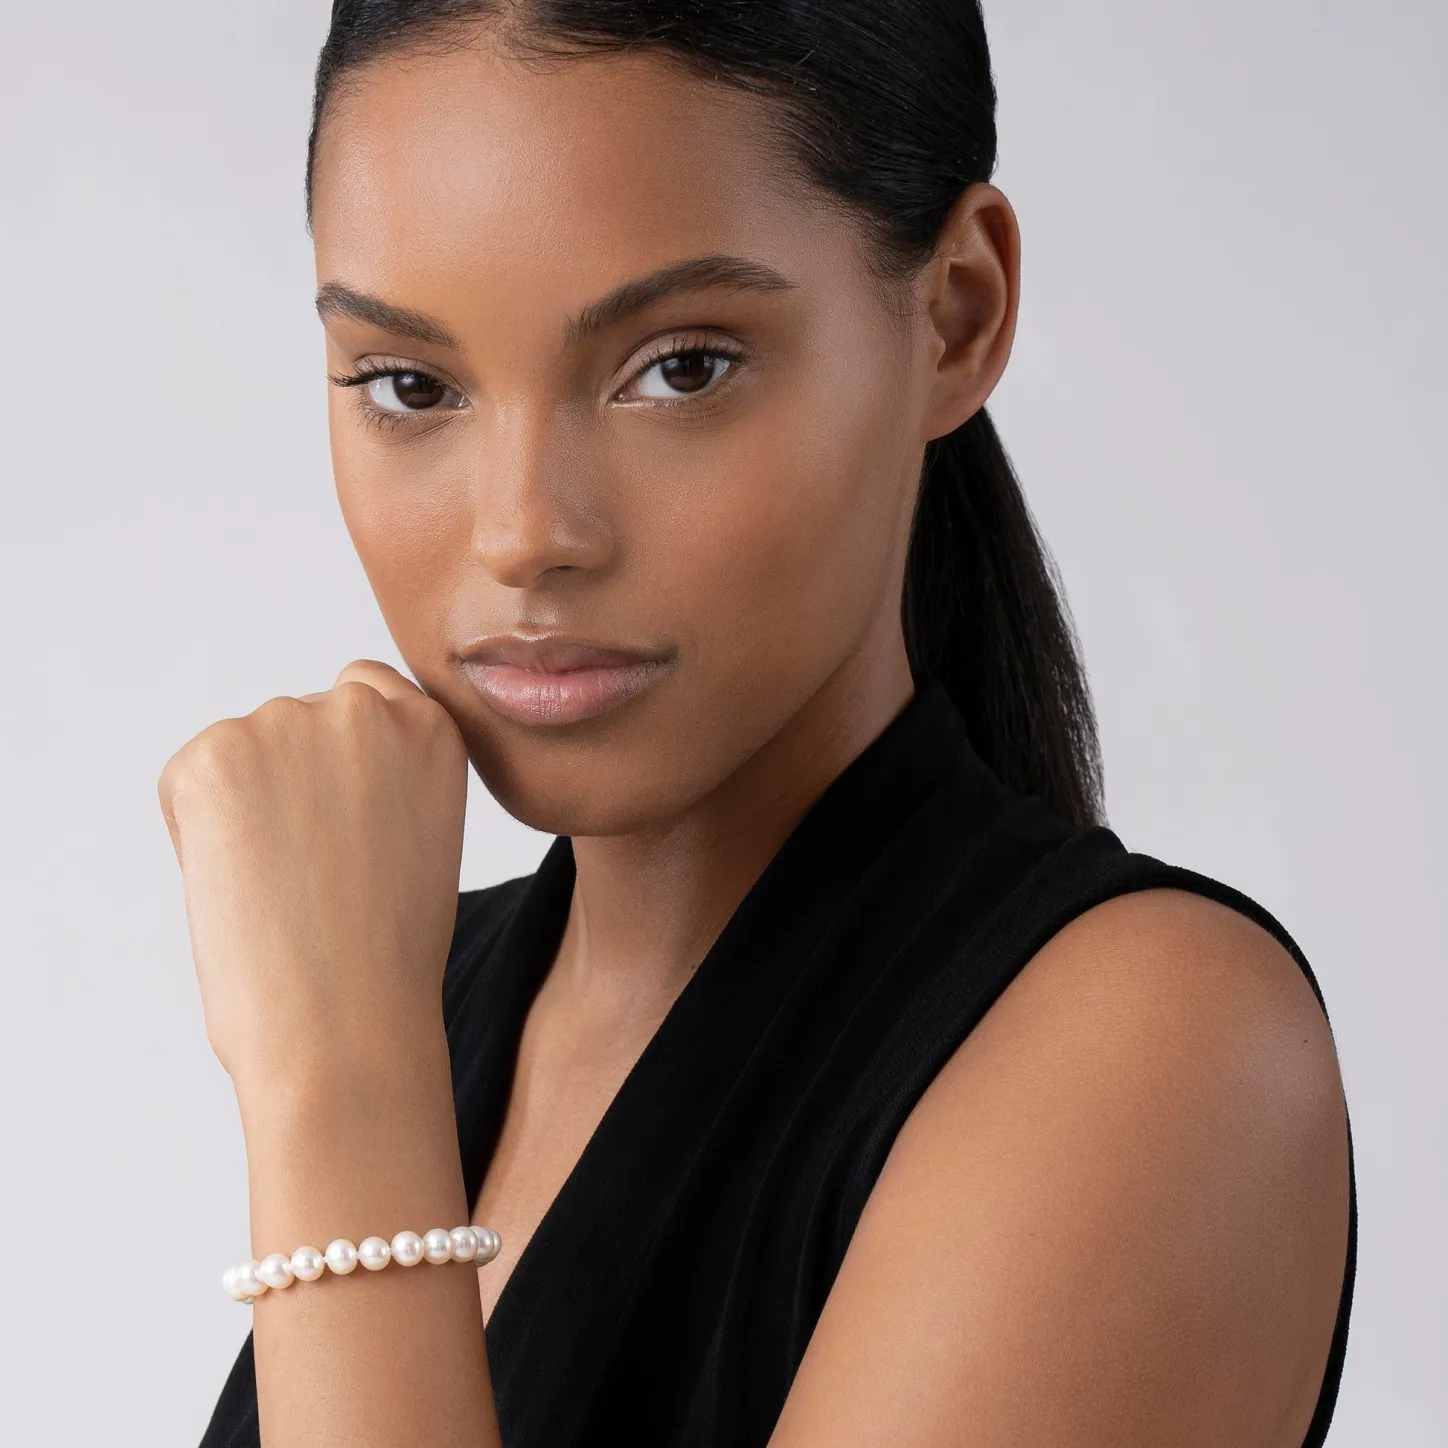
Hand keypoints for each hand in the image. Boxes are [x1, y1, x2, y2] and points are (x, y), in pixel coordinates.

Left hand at [158, 660, 468, 1096]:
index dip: (343, 763)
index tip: (347, 824)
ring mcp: (287, 724)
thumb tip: (310, 765)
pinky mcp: (214, 754)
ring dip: (246, 807)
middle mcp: (364, 709)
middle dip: (291, 784)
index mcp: (432, 728)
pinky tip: (243, 884)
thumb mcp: (422, 836)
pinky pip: (191, 781)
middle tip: (310, 873)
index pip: (367, 694)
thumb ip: (384, 777)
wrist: (346, 1023)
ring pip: (243, 752)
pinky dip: (198, 831)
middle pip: (299, 724)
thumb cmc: (386, 959)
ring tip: (281, 888)